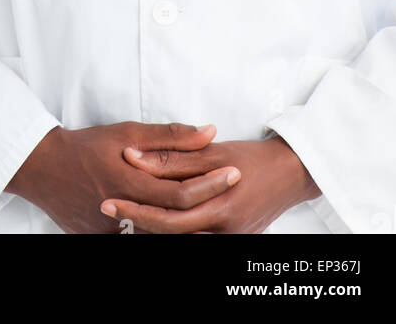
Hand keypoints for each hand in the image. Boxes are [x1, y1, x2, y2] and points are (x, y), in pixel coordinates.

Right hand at [5, 122, 240, 234]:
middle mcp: (125, 213)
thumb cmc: (87, 146)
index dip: (211, 183)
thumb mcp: (127, 133)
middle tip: (232, 192)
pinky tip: (181, 223)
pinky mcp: (105, 241)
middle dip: (209, 204)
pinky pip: (141, 239)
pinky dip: (162, 231)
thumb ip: (169, 136)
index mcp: (130, 182)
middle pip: (177, 219)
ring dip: (189, 223)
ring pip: (161, 234)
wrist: (44, 169)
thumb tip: (208, 132)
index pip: (181, 192)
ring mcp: (114, 233)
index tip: (234, 172)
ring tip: (214, 209)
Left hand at [99, 134, 319, 233]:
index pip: (169, 215)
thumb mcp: (212, 152)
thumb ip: (174, 157)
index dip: (136, 209)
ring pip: (182, 241)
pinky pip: (195, 240)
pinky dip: (173, 233)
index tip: (108, 200)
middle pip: (172, 234)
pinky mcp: (231, 242)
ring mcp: (230, 241)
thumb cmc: (251, 158)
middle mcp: (225, 231)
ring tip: (122, 218)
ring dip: (152, 231)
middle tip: (106, 209)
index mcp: (221, 207)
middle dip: (137, 222)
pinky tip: (152, 225)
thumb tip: (133, 156)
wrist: (289, 175)